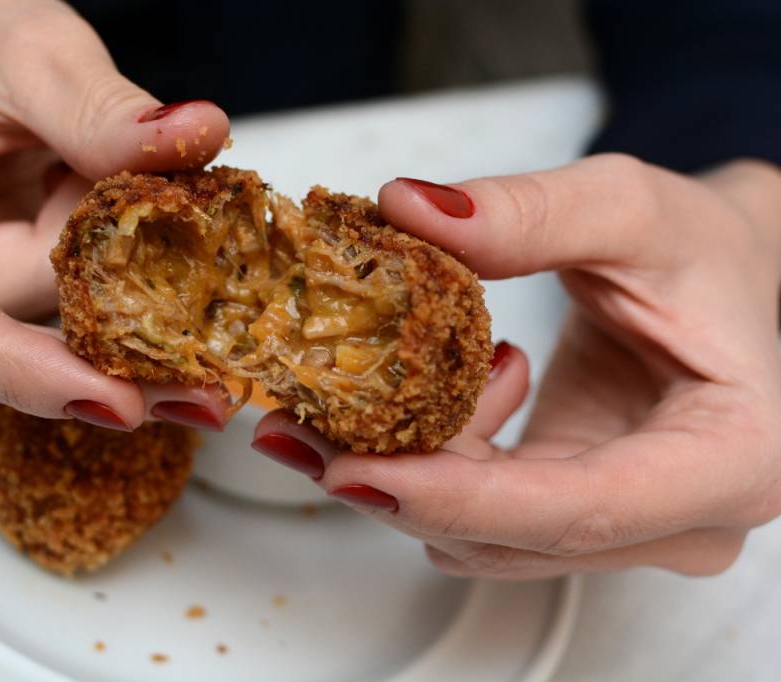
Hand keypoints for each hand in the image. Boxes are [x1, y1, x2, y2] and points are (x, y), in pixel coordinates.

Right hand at [0, 0, 232, 429]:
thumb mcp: (25, 49)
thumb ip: (97, 104)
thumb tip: (190, 135)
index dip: (21, 371)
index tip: (116, 400)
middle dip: (103, 336)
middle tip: (206, 373)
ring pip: (42, 331)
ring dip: (118, 289)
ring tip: (159, 213)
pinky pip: (62, 317)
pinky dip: (116, 289)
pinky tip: (145, 250)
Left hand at [254, 154, 780, 577]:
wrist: (727, 283)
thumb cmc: (707, 252)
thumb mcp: (631, 207)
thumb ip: (528, 212)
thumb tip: (407, 210)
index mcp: (729, 458)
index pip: (579, 510)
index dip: (454, 496)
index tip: (349, 468)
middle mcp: (680, 521)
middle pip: (511, 535)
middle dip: (394, 483)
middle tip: (294, 427)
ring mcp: (626, 530)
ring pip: (481, 535)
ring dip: (403, 469)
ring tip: (365, 388)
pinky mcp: (573, 515)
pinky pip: (480, 512)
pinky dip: (433, 460)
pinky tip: (443, 390)